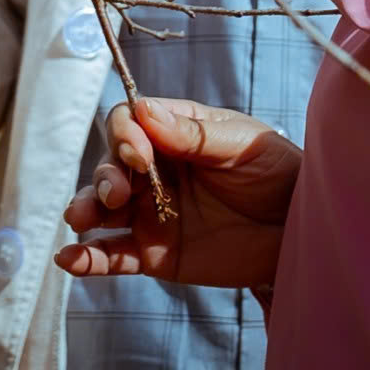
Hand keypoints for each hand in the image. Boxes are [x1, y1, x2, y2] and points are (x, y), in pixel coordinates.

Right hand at [55, 97, 300, 290]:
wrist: (299, 231)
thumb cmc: (276, 173)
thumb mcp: (241, 145)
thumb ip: (193, 134)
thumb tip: (143, 110)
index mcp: (173, 133)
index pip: (128, 123)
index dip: (124, 136)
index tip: (140, 154)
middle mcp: (155, 171)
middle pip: (109, 165)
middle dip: (105, 176)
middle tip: (118, 193)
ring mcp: (151, 212)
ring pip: (103, 209)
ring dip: (86, 209)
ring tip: (80, 220)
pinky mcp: (153, 253)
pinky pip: (113, 256)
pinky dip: (88, 259)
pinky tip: (70, 260)